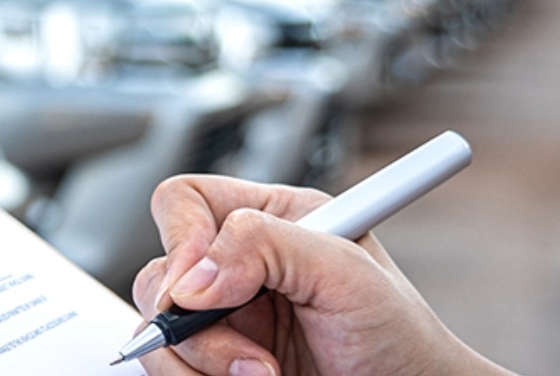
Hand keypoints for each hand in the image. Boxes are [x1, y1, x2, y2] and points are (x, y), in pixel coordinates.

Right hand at [130, 175, 508, 375]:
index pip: (186, 202)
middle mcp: (238, 267)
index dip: (180, 238)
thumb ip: (267, 246)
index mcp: (271, 221)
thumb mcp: (346, 272)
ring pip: (158, 331)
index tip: (198, 288)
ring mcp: (224, 321)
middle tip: (250, 356)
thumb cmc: (401, 338)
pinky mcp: (216, 365)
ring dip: (202, 364)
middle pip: (160, 275)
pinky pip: (170, 369)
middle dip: (196, 325)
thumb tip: (193, 277)